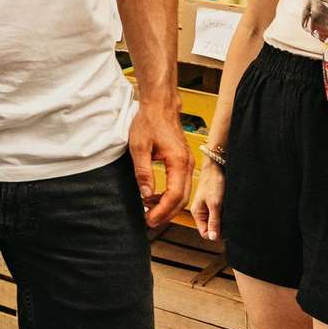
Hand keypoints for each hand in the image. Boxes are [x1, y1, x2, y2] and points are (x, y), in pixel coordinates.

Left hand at [130, 101, 189, 229]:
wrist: (160, 106)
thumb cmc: (149, 123)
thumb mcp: (139, 148)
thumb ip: (143, 172)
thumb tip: (145, 195)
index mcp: (178, 162)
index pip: (174, 195)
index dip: (162, 210)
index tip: (149, 219)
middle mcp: (188, 164)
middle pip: (182, 198)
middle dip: (166, 213)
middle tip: (149, 222)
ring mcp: (187, 163)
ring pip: (182, 193)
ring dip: (167, 205)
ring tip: (149, 211)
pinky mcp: (183, 162)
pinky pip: (180, 184)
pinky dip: (169, 195)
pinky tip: (154, 197)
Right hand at [189, 161, 224, 241]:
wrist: (217, 165)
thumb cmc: (213, 182)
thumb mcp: (214, 204)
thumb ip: (214, 222)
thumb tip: (212, 238)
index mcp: (198, 213)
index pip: (205, 233)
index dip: (215, 234)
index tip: (226, 230)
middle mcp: (203, 212)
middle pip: (213, 228)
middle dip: (222, 227)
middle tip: (230, 219)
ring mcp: (210, 208)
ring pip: (219, 221)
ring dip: (226, 220)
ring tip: (230, 210)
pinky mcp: (217, 203)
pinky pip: (223, 214)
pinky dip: (228, 213)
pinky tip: (231, 207)